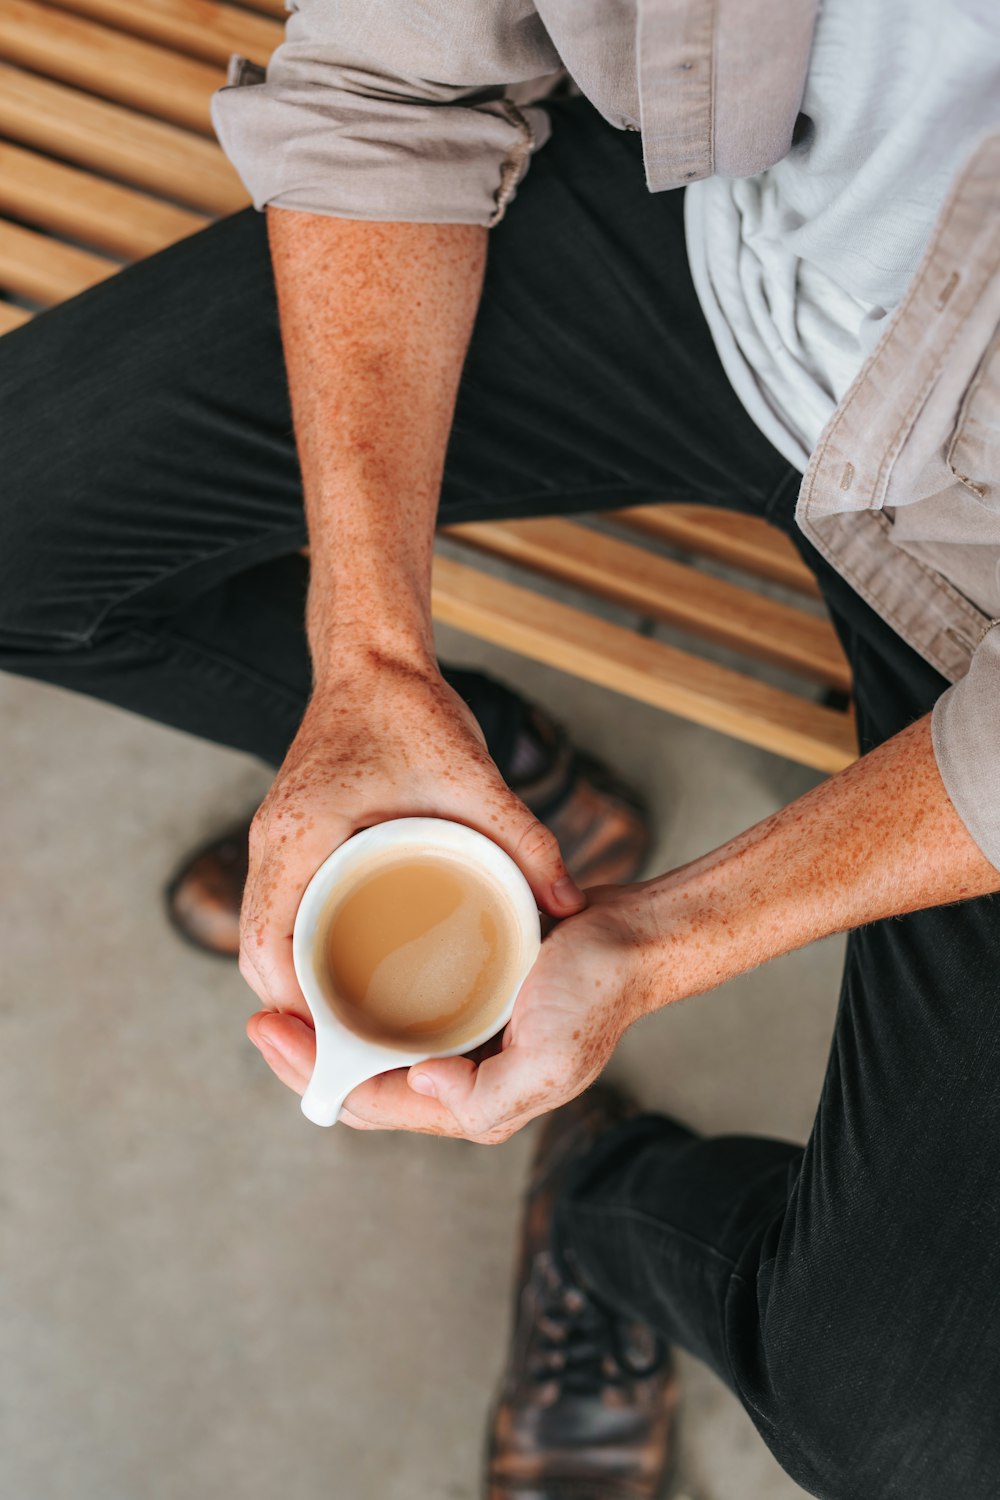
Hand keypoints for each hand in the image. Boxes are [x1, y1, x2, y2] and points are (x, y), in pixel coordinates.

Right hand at [238, 647, 584, 1019]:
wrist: (372, 656)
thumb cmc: (409, 707)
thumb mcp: (472, 775)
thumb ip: (524, 838)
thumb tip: (570, 903)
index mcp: (298, 837)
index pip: (270, 951)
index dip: (298, 1012)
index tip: (344, 1049)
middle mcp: (271, 843)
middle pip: (261, 955)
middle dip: (299, 1012)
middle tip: (359, 1051)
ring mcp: (273, 840)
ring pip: (266, 936)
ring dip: (299, 983)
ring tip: (358, 1026)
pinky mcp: (288, 836)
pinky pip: (281, 910)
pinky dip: (301, 949)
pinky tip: (347, 972)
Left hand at [246, 885, 653, 1141]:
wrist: (635, 938)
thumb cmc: (597, 992)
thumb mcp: (550, 1058)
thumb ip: (486, 1098)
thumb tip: (420, 1081)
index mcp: (472, 1103)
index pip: (371, 1104)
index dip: (314, 1076)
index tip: (269, 1029)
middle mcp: (460, 1076)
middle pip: (363, 1079)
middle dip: (307, 1056)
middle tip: (260, 1015)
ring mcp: (463, 1038)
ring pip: (376, 1044)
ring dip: (328, 1027)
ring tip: (283, 993)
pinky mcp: (468, 996)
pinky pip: (400, 1005)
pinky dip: (361, 995)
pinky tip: (335, 965)